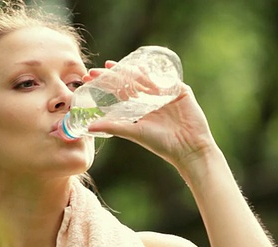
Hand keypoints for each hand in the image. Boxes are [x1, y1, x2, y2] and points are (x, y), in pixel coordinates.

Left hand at [86, 61, 217, 169]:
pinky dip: (153, 74)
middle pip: (131, 80)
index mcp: (141, 107)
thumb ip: (113, 126)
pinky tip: (140, 69)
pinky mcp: (180, 90)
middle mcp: (152, 98)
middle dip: (113, 74)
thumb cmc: (161, 143)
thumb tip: (88, 127)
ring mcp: (166, 93)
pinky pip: (166, 78)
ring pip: (146, 77)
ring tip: (112, 67)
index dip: (106, 83)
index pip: (120, 90)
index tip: (89, 77)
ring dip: (129, 71)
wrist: (188, 149)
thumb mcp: (134, 132)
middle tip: (95, 70)